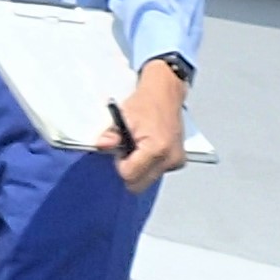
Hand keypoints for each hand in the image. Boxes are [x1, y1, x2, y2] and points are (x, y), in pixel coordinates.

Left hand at [108, 61, 190, 190]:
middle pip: (139, 184)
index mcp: (157, 148)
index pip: (130, 175)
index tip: (121, 150)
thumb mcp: (122, 116)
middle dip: (129, 170)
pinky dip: (148, 165)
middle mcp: (170, 158)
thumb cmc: (146, 103)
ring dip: (139, 169)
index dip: (120, 164)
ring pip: (147, 181)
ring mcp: (176, 162)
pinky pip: (156, 173)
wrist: (165, 95)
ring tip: (139, 147)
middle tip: (128, 150)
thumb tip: (101, 145)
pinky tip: (148, 149)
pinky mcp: (178, 162)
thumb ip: (111, 134)